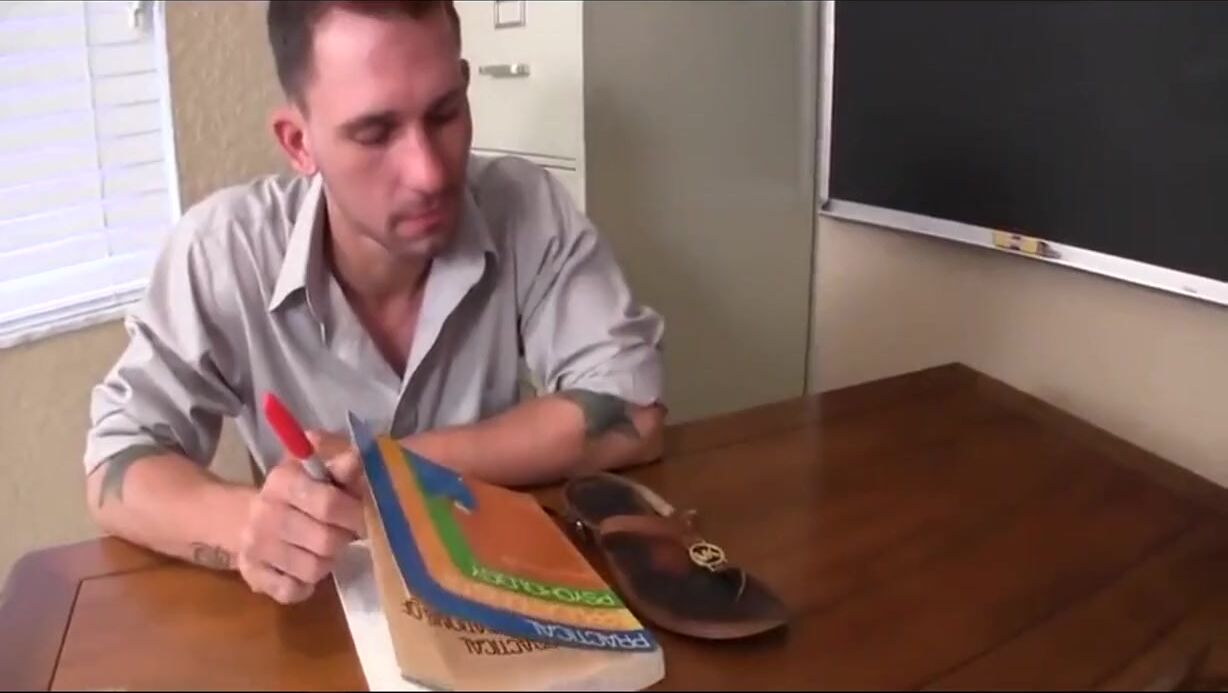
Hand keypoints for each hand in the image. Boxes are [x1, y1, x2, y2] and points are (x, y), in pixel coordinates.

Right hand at [236, 437, 364, 603]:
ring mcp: (255, 548)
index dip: (355, 514)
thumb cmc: (298, 494)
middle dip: (344, 538)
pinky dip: (305, 585)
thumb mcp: (319, 472)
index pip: (329, 503)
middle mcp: (263, 514)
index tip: (365, 517)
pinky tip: (304, 569)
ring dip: (328, 561)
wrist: (244, 520)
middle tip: (347, 533)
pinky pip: (293, 592)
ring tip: (324, 549)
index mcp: (282, 481)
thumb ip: (341, 467)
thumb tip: (356, 459)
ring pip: (313, 569)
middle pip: (325, 540)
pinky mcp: (252, 577)